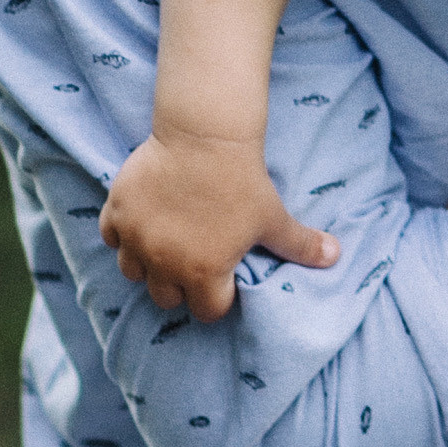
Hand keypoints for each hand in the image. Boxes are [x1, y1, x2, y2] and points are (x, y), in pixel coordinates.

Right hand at [100, 131, 337, 324]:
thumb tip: (336, 257)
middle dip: (181, 286)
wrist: (206, 135)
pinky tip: (144, 221)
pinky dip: (123, 234)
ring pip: (133, 272)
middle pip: (166, 298)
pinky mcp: (118, 211)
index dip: (219, 298)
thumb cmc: (243, 179)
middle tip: (195, 260)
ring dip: (149, 265)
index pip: (207, 311)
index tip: (224, 277)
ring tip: (167, 244)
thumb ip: (300, 244)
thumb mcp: (273, 216)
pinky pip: (111, 237)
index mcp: (203, 273)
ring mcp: (136, 237)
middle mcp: (164, 262)